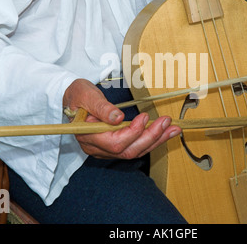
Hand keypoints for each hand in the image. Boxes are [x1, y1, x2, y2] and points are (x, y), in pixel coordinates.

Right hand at [63, 79, 181, 158]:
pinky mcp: (115, 146)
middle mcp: (97, 147)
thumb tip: (117, 117)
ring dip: (156, 140)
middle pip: (128, 150)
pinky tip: (165, 132)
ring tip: (173, 129)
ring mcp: (106, 149)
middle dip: (150, 137)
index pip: (115, 142)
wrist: (73, 99)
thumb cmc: (78, 95)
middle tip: (167, 122)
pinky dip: (152, 140)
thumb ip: (101, 107)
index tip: (145, 117)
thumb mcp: (86, 95)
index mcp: (88, 136)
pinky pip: (136, 147)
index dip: (132, 132)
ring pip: (135, 151)